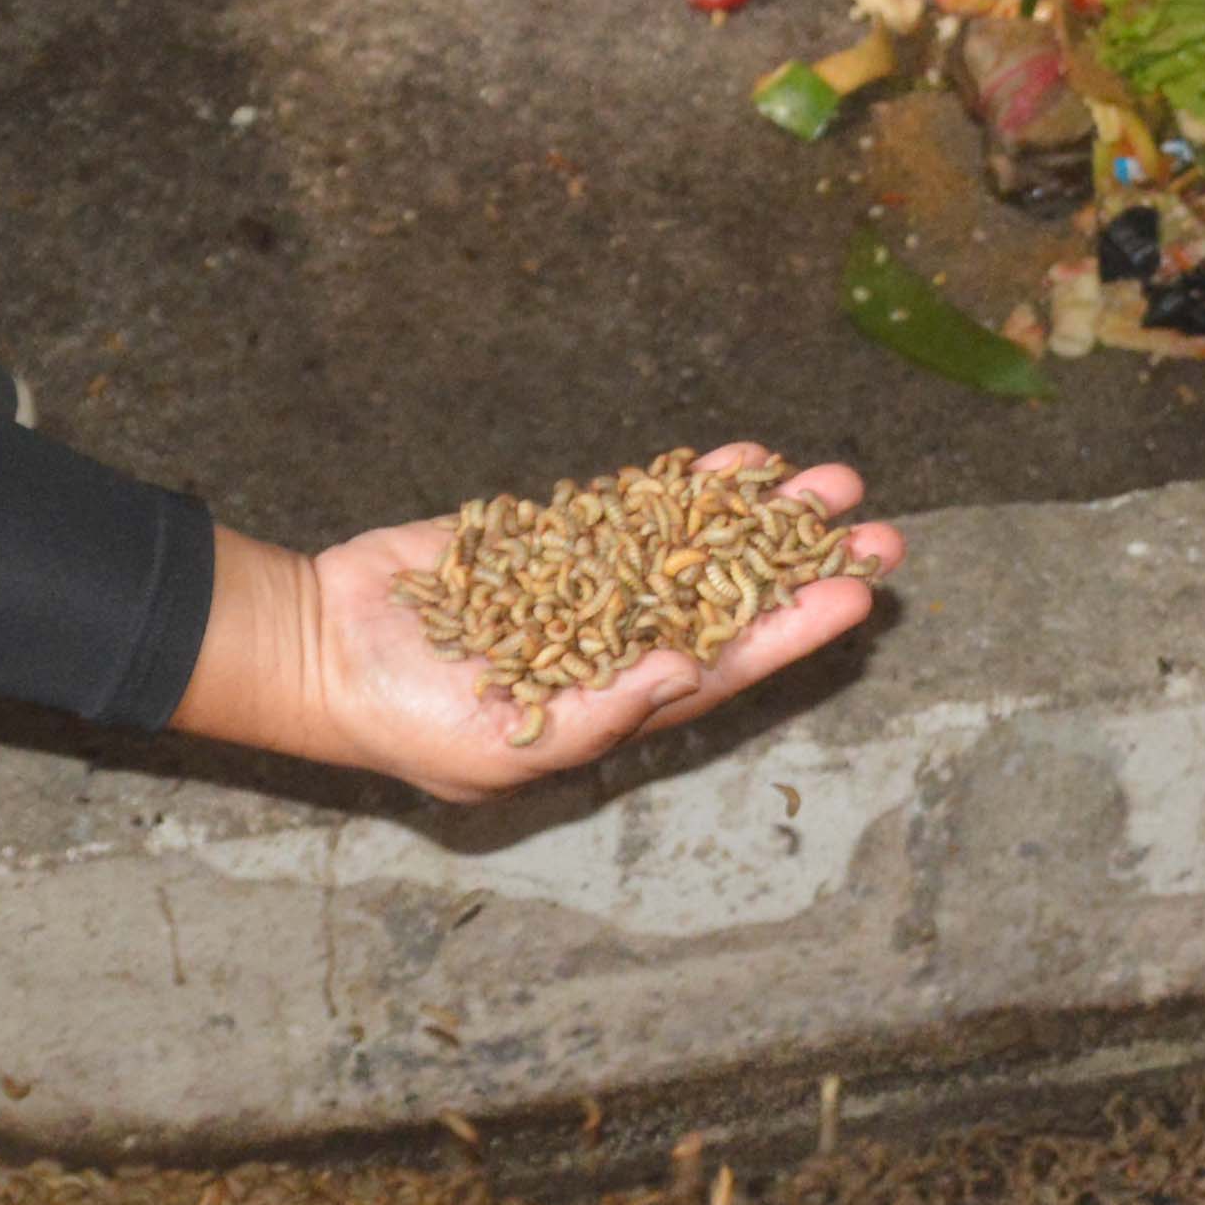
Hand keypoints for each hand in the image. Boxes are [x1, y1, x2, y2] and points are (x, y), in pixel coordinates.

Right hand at [170, 450, 900, 806]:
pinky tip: (744, 460)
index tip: (858, 594)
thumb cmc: (404, 719)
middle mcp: (621, 645)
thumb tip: (685, 673)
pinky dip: (690, 483)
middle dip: (805, 566)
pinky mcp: (556, 535)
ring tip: (834, 480)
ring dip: (765, 514)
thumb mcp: (498, 745)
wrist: (322, 644)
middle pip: (735, 600)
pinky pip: (640, 506)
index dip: (797, 630)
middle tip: (882, 530)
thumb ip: (595, 712)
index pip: (730, 667)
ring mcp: (593, 585)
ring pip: (700, 542)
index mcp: (620, 709)